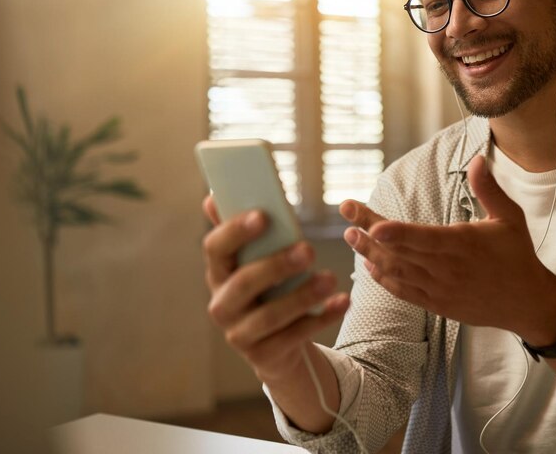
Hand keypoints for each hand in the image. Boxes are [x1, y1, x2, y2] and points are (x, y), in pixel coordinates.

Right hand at [201, 195, 349, 383]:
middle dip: (277, 265)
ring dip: (303, 295)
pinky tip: (342, 302)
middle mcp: (222, 305)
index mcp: (218, 273)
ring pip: (270, 316)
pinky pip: (294, 337)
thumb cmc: (267, 290)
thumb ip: (243, 233)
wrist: (274, 346)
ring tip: (331, 279)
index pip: (215, 249)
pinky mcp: (263, 356)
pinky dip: (321, 319)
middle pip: (244, 283)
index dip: (236, 231)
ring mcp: (239, 334)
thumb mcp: (255, 262)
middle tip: (309, 250)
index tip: (264, 215)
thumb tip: (213, 198)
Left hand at [340, 156, 555, 344]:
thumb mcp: (510, 218)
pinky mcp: (436, 304)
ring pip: (396, 271)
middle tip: (346, 211)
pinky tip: (369, 265)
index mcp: (462, 244)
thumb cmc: (518, 256)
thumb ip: (488, 190)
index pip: (422, 238)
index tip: (372, 225)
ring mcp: (439, 289)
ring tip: (350, 235)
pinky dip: (384, 279)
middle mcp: (446, 268)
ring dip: (369, 254)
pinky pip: (404, 292)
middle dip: (369, 230)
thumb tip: (476, 159)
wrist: (527, 304)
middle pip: (400, 250)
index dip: (396, 233)